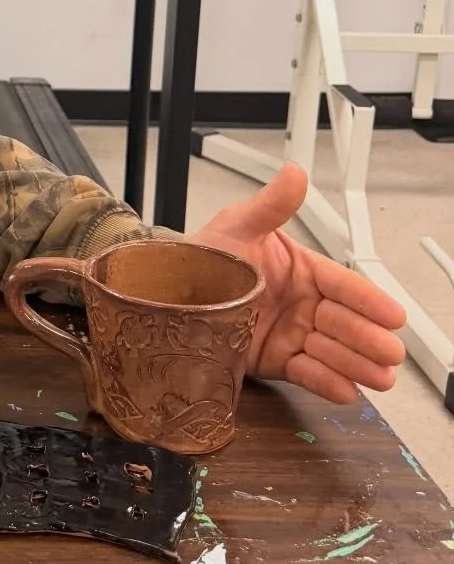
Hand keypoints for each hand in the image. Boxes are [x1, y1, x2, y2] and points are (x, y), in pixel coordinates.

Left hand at [191, 163, 404, 402]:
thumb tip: (294, 174)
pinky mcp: (276, 361)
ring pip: (333, 352)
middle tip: (389, 352)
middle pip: (346, 323)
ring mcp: (292, 334)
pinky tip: (346, 390)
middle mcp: (302, 304)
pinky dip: (327, 383)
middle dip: (369, 338)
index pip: (344, 286)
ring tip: (379, 377)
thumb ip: (271, 206)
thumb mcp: (238, 226)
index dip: (370, 301)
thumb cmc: (205, 255)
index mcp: (302, 271)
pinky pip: (307, 374)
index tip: (393, 315)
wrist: (169, 293)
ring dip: (357, 364)